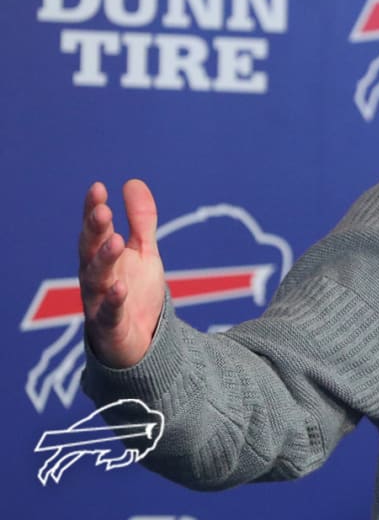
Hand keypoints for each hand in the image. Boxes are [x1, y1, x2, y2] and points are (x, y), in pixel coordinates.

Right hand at [78, 179, 165, 368]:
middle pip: (90, 250)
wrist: (141, 341)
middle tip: (103, 210)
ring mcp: (99, 301)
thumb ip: (140, 220)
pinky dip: (113, 301)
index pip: (95, 229)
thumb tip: (132, 182)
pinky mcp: (111, 325)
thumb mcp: (143, 251)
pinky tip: (119, 288)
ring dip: (104, 260)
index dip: (93, 209)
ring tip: (115, 241)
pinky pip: (110, 312)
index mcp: (101, 256)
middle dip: (95, 230)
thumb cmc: (135, 292)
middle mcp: (95, 276)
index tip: (98, 188)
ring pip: (96, 279)